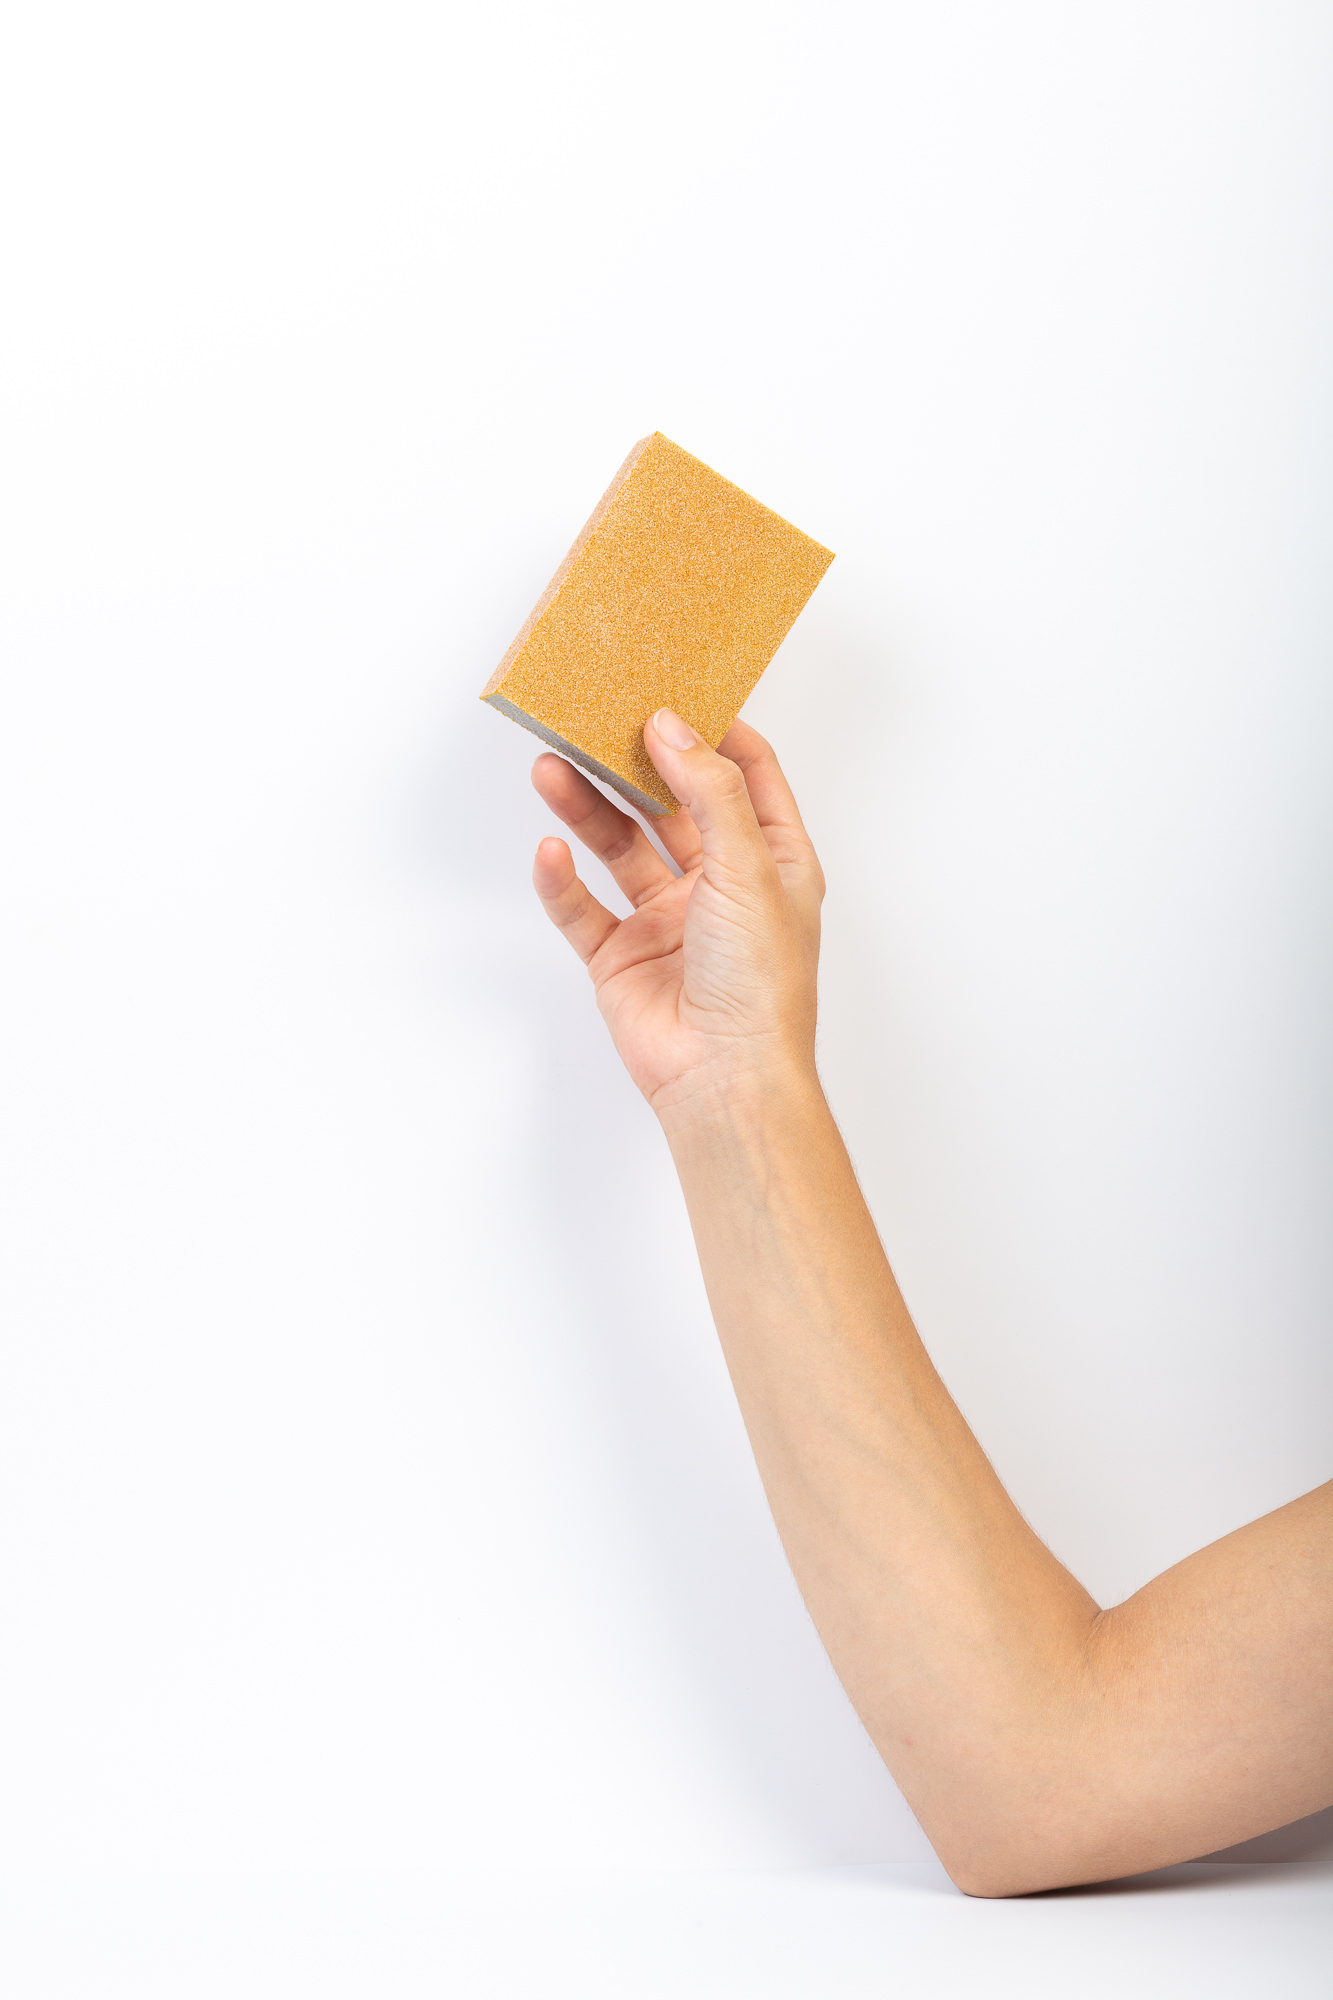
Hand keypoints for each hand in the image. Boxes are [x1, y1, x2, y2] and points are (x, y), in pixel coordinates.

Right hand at [531, 710, 823, 1115]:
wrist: (724, 1078)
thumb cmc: (760, 986)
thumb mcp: (750, 868)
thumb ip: (709, 792)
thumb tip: (672, 726)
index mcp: (772, 861)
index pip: (745, 776)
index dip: (712, 731)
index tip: (673, 689)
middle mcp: (720, 885)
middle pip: (670, 804)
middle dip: (632, 763)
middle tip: (594, 720)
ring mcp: (668, 919)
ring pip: (620, 847)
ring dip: (587, 808)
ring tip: (550, 767)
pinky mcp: (622, 956)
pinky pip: (583, 907)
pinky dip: (562, 880)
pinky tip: (549, 851)